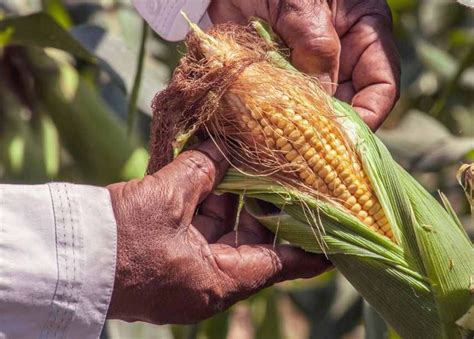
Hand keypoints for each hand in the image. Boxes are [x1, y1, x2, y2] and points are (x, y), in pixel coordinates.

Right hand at [106, 140, 330, 323]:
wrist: (66, 258)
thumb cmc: (119, 239)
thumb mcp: (166, 200)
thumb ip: (200, 171)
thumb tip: (221, 148)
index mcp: (217, 280)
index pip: (280, 265)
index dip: (309, 250)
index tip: (335, 240)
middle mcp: (207, 282)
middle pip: (250, 243)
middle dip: (262, 208)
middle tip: (284, 178)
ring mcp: (186, 273)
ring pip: (222, 234)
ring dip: (230, 201)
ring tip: (246, 167)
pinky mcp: (168, 261)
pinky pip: (197, 232)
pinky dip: (205, 207)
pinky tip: (211, 176)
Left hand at [208, 0, 399, 129]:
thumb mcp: (303, 4)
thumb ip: (316, 47)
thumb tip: (320, 103)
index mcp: (364, 35)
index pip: (381, 87)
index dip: (368, 117)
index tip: (346, 141)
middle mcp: (339, 59)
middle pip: (345, 107)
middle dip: (328, 131)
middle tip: (305, 154)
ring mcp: (305, 71)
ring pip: (310, 111)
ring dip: (295, 129)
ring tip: (279, 146)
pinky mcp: (274, 77)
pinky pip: (277, 106)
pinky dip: (267, 120)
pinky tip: (256, 132)